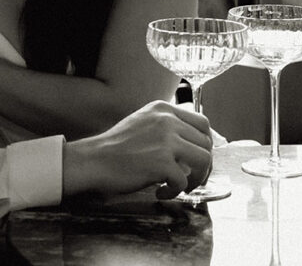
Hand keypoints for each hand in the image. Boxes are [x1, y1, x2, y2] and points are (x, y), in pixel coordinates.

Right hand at [62, 100, 212, 198]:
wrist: (95, 160)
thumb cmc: (116, 146)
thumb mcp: (144, 123)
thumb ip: (167, 126)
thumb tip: (194, 143)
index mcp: (163, 109)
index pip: (202, 122)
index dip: (207, 142)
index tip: (201, 157)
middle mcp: (167, 120)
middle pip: (206, 142)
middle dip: (204, 164)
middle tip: (194, 177)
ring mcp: (165, 140)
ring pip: (203, 160)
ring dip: (197, 178)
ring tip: (182, 186)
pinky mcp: (162, 163)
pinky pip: (184, 181)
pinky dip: (176, 191)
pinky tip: (161, 191)